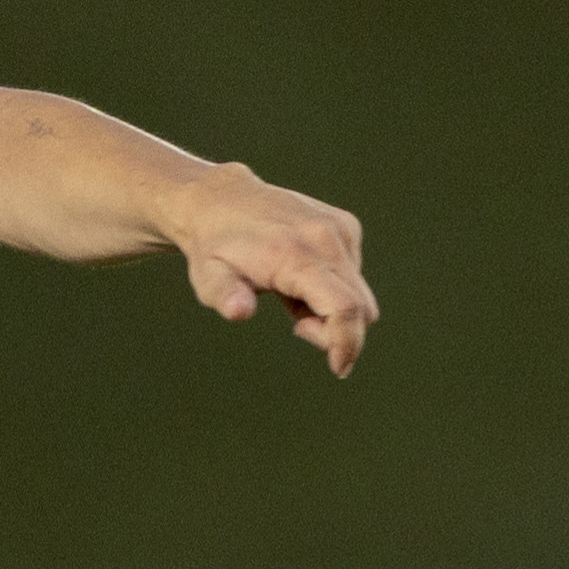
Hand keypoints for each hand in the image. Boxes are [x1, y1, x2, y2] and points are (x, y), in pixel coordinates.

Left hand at [171, 166, 377, 377]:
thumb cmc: (215, 247)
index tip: (338, 368)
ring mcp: (339, 229)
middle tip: (297, 325)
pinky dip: (335, 287)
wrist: (222, 201)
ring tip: (290, 295)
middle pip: (359, 306)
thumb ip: (225, 296)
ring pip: (358, 292)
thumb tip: (238, 312)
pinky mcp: (345, 225)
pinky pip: (354, 273)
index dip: (347, 343)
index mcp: (296, 255)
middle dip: (336, 332)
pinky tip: (301, 278)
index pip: (344, 307)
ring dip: (332, 309)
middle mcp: (326, 238)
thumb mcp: (209, 277)